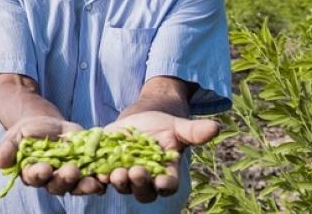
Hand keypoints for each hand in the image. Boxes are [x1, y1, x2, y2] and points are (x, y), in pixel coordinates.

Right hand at [0, 116, 105, 194]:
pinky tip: (106, 175)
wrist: (50, 125)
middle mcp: (51, 180)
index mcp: (32, 173)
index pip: (34, 178)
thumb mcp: (17, 134)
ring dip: (85, 185)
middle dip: (65, 179)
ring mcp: (70, 178)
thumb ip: (8, 148)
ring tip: (93, 180)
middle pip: (58, 186)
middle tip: (72, 170)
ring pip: (77, 186)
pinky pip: (94, 179)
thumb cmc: (29, 131)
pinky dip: (100, 179)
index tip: (44, 168)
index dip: (39, 174)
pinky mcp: (86, 171)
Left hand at [102, 111, 219, 202]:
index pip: (168, 185)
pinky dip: (99, 174)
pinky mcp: (107, 168)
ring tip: (115, 172)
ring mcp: (126, 176)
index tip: (163, 181)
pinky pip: (102, 176)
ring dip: (119, 181)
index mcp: (167, 174)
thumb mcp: (177, 127)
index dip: (165, 184)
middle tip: (136, 172)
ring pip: (123, 185)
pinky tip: (95, 169)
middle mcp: (147, 181)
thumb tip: (216, 128)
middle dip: (139, 184)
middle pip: (144, 191)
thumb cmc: (163, 125)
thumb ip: (193, 132)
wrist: (139, 120)